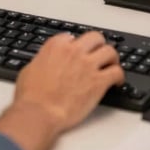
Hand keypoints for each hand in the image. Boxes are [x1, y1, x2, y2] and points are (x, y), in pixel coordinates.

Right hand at [0, 31, 123, 149]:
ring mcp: (88, 65)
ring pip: (110, 51)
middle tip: (99, 52)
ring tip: (112, 64)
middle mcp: (74, 51)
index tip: (78, 51)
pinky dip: (119, 76)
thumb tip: (45, 62)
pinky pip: (116, 72)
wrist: (40, 112)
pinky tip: (117, 81)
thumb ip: (42, 60)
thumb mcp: (30, 69)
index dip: (76, 45)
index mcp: (56, 45)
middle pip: (95, 37)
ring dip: (112, 58)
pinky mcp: (98, 82)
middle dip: (98, 44)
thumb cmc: (31, 95)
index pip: (72, 36)